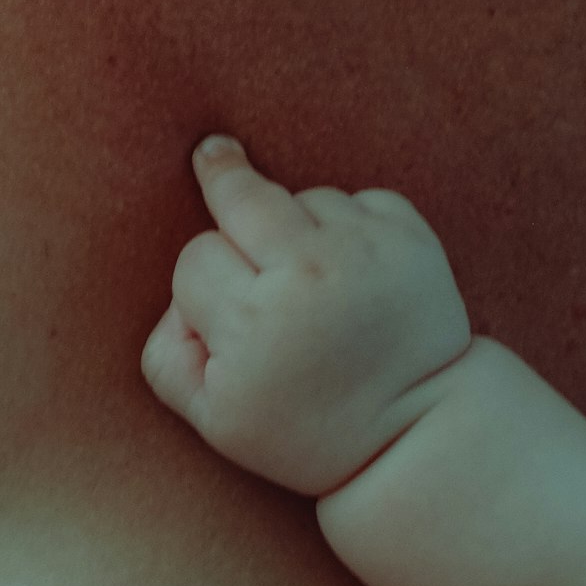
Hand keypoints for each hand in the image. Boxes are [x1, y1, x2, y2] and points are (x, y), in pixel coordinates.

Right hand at [141, 137, 470, 496]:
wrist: (418, 431)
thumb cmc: (307, 430)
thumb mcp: (216, 422)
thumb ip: (167, 357)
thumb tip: (178, 295)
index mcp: (253, 324)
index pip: (195, 258)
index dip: (202, 282)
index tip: (222, 310)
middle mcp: (308, 275)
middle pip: (240, 194)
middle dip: (224, 182)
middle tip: (214, 154)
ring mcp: (364, 250)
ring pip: (300, 197)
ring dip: (297, 226)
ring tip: (312, 279)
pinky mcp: (409, 236)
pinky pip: (357, 199)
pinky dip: (350, 225)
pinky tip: (353, 268)